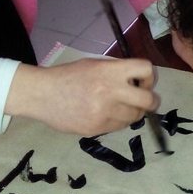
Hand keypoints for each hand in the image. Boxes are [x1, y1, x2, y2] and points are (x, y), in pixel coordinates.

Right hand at [5, 58, 157, 134]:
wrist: (42, 94)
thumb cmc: (69, 76)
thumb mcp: (94, 64)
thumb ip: (117, 72)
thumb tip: (139, 83)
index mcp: (110, 71)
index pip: (146, 69)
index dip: (149, 77)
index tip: (142, 82)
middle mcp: (111, 91)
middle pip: (148, 100)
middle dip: (151, 101)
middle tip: (145, 100)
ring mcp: (104, 112)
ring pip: (135, 116)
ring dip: (132, 112)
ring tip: (119, 107)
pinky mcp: (97, 128)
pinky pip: (119, 127)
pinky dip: (117, 121)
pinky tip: (105, 114)